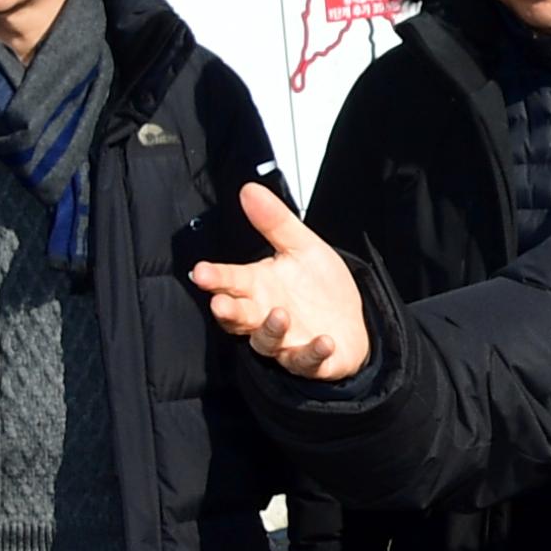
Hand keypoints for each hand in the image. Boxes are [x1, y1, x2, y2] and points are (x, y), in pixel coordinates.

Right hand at [189, 182, 371, 378]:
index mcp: (258, 286)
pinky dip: (313, 352)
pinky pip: (307, 361)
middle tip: (220, 302)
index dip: (216, 277)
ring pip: (266, 341)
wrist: (349, 321)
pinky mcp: (310, 361)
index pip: (230, 281)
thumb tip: (249, 189)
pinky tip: (324, 340)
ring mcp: (286, 341)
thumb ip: (275, 222)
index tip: (202, 271)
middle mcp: (264, 315)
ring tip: (280, 314)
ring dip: (271, 330)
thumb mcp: (302, 247)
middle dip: (228, 310)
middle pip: (238, 316)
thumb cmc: (318, 287)